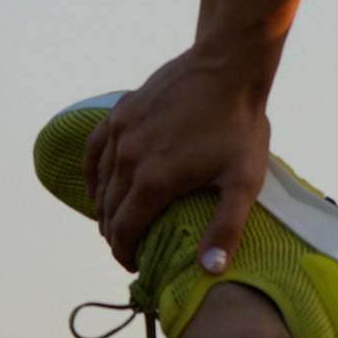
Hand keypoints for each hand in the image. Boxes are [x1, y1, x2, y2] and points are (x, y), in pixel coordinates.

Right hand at [83, 47, 270, 271]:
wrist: (229, 66)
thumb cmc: (241, 124)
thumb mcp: (244, 180)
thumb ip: (226, 227)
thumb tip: (210, 271)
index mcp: (153, 180)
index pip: (124, 233)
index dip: (126, 255)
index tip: (136, 265)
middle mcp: (127, 158)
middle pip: (108, 211)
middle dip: (117, 235)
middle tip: (132, 246)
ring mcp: (120, 132)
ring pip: (100, 183)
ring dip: (106, 207)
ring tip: (120, 221)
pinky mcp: (120, 112)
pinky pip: (94, 149)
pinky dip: (93, 172)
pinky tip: (100, 184)